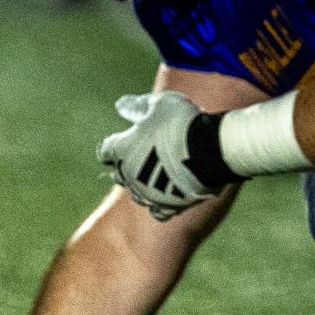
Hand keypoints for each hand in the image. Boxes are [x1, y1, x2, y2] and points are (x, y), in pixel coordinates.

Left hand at [96, 91, 216, 220]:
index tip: (125, 139)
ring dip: (144, 184)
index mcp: (121, 150)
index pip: (105, 151)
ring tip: (159, 172)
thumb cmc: (181, 123)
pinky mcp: (167, 207)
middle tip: (144, 153)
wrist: (208, 150)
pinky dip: (161, 202)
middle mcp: (129, 176)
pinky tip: (169, 193)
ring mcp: (147, 194)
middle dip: (127, 165)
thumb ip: (137, 106)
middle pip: (119, 175)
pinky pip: (157, 211)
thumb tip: (120, 105)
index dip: (114, 144)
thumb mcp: (159, 104)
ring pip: (137, 194)